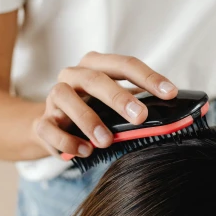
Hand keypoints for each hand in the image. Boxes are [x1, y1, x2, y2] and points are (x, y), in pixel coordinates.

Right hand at [32, 52, 177, 159]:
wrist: (52, 127)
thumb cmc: (93, 111)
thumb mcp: (115, 104)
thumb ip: (138, 104)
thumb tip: (174, 116)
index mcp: (96, 65)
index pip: (124, 64)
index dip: (148, 78)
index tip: (171, 93)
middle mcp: (73, 75)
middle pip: (95, 79)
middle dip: (119, 98)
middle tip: (140, 117)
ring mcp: (53, 97)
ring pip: (66, 99)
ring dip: (88, 120)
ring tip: (107, 141)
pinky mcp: (41, 121)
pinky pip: (49, 128)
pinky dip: (67, 141)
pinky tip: (85, 151)